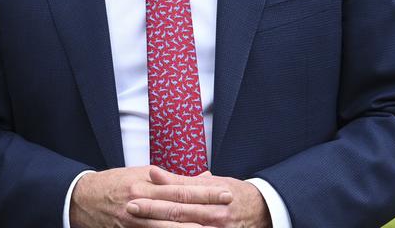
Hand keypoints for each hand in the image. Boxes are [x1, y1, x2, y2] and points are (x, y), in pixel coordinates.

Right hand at [69, 166, 233, 227]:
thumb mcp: (139, 174)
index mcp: (145, 183)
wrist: (81, 199)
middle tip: (228, 211)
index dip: (204, 191)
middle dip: (205, 211)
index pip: (181, 188)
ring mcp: (134, 222)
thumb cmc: (113, 184)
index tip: (225, 191)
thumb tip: (199, 178)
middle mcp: (141, 202)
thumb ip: (168, 179)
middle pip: (179, 209)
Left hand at [125, 168, 271, 227]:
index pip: (180, 194)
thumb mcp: (211, 182)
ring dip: (160, 226)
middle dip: (153, 211)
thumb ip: (180, 180)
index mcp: (212, 195)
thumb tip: (153, 172)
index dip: (157, 193)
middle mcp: (215, 214)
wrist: (264, 210)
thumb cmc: (234, 193)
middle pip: (179, 212)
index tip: (135, 193)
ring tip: (139, 223)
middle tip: (130, 207)